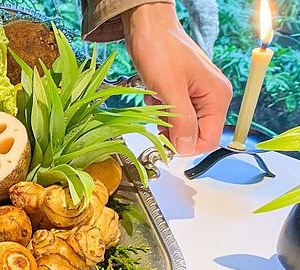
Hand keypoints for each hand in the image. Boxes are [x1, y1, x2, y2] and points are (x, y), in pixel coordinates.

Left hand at [123, 3, 231, 155]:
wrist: (147, 25)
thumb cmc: (159, 49)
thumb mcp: (169, 89)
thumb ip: (181, 122)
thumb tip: (186, 149)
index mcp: (218, 96)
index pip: (208, 140)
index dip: (186, 145)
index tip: (163, 141)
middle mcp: (212, 96)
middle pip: (193, 133)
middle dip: (171, 128)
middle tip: (158, 109)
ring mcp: (197, 93)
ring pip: (179, 123)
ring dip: (163, 116)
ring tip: (156, 95)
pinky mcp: (182, 90)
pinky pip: (171, 111)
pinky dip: (159, 106)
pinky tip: (154, 91)